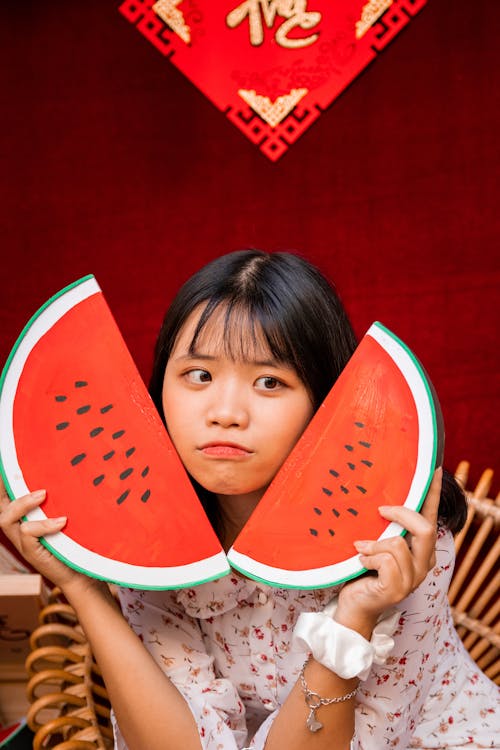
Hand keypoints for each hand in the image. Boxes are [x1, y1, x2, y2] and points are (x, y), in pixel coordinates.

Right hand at [0, 478, 82, 589]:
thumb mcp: (66, 515)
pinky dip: (43, 525)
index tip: (11, 466)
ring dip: (23, 504)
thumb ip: (60, 501)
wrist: (84, 574)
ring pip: (6, 519)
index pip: (7, 497)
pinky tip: (62, 521)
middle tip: (17, 472)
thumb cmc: (77, 541)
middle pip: (0, 506)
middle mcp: (19, 529)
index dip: (4, 483)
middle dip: (3, 487)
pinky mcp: (32, 553)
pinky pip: (27, 534)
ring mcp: (23, 543)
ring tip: (43, 494)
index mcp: (25, 518)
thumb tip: (71, 468)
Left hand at [336, 468, 441, 632]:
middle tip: (380, 508)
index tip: (434, 470)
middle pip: (425, 529)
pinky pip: (385, 561)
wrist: (353, 604)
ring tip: (361, 550)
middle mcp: (423, 564)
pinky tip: (360, 562)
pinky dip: (368, 557)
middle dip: (401, 514)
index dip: (433, 494)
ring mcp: (412, 579)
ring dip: (373, 544)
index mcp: (420, 550)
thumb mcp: (376, 543)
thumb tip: (379, 498)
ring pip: (397, 544)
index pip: (431, 518)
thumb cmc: (364, 570)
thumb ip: (385, 527)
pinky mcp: (398, 589)